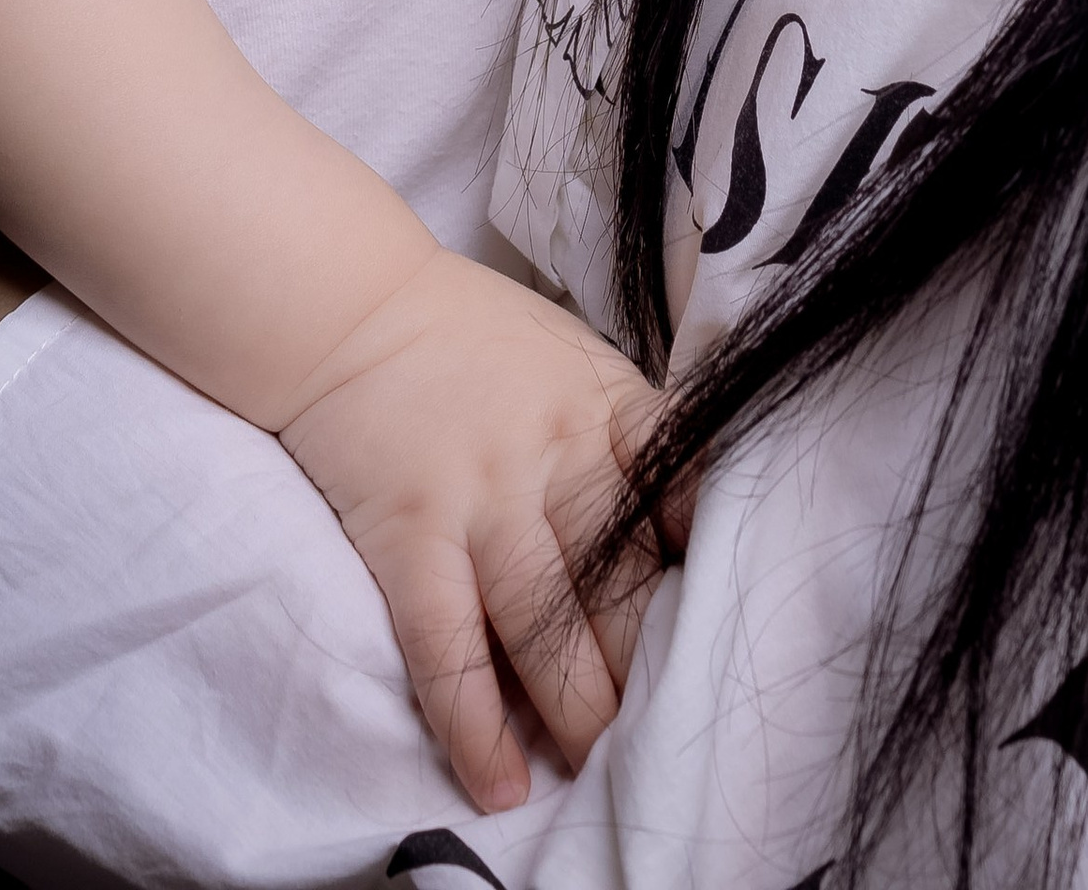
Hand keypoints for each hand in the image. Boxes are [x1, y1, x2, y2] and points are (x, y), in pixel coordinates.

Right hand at [277, 247, 671, 814]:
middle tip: (679, 731)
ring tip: (604, 768)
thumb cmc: (473, 341)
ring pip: (543, 620)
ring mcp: (480, 496)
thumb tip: (690, 531)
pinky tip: (500, 781)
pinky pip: (446, 643)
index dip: (713, 564)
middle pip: (620, 574)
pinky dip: (473, 720)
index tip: (739, 627)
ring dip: (577, 705)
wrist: (347, 306)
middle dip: (650, 662)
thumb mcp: (575, 360)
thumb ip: (629, 437)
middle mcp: (554, 455)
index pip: (682, 490)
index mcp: (607, 408)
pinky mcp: (410, 533)